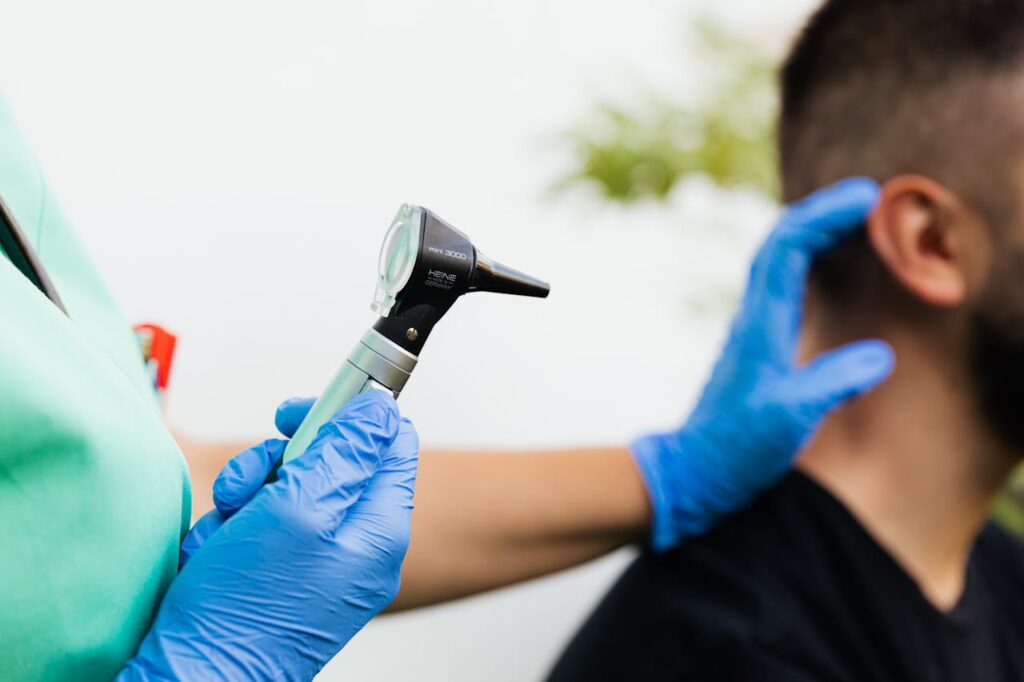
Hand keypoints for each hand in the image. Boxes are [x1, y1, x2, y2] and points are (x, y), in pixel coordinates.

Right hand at [120, 391, 418, 680]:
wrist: (196, 677)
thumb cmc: (245, 608)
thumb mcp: (298, 509)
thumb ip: (344, 452)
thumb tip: (380, 408)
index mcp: (378, 529)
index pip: (390, 444)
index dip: (347, 416)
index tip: (300, 412)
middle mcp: (356, 546)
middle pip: (332, 462)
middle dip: (279, 462)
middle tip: (253, 479)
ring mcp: (319, 562)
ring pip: (286, 489)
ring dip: (246, 496)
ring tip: (226, 527)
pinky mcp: (282, 574)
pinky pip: (259, 524)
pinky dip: (231, 529)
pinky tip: (215, 553)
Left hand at [632, 178, 894, 551]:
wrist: (693, 471)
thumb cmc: (736, 449)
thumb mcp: (791, 419)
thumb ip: (833, 384)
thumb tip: (881, 355)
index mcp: (760, 325)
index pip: (787, 249)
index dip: (824, 216)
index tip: (866, 199)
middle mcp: (753, 318)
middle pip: (780, 244)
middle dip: (822, 212)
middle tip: (868, 197)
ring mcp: (753, 330)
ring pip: (778, 262)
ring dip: (813, 232)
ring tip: (856, 219)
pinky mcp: (758, 346)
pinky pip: (782, 285)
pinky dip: (807, 262)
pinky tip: (828, 268)